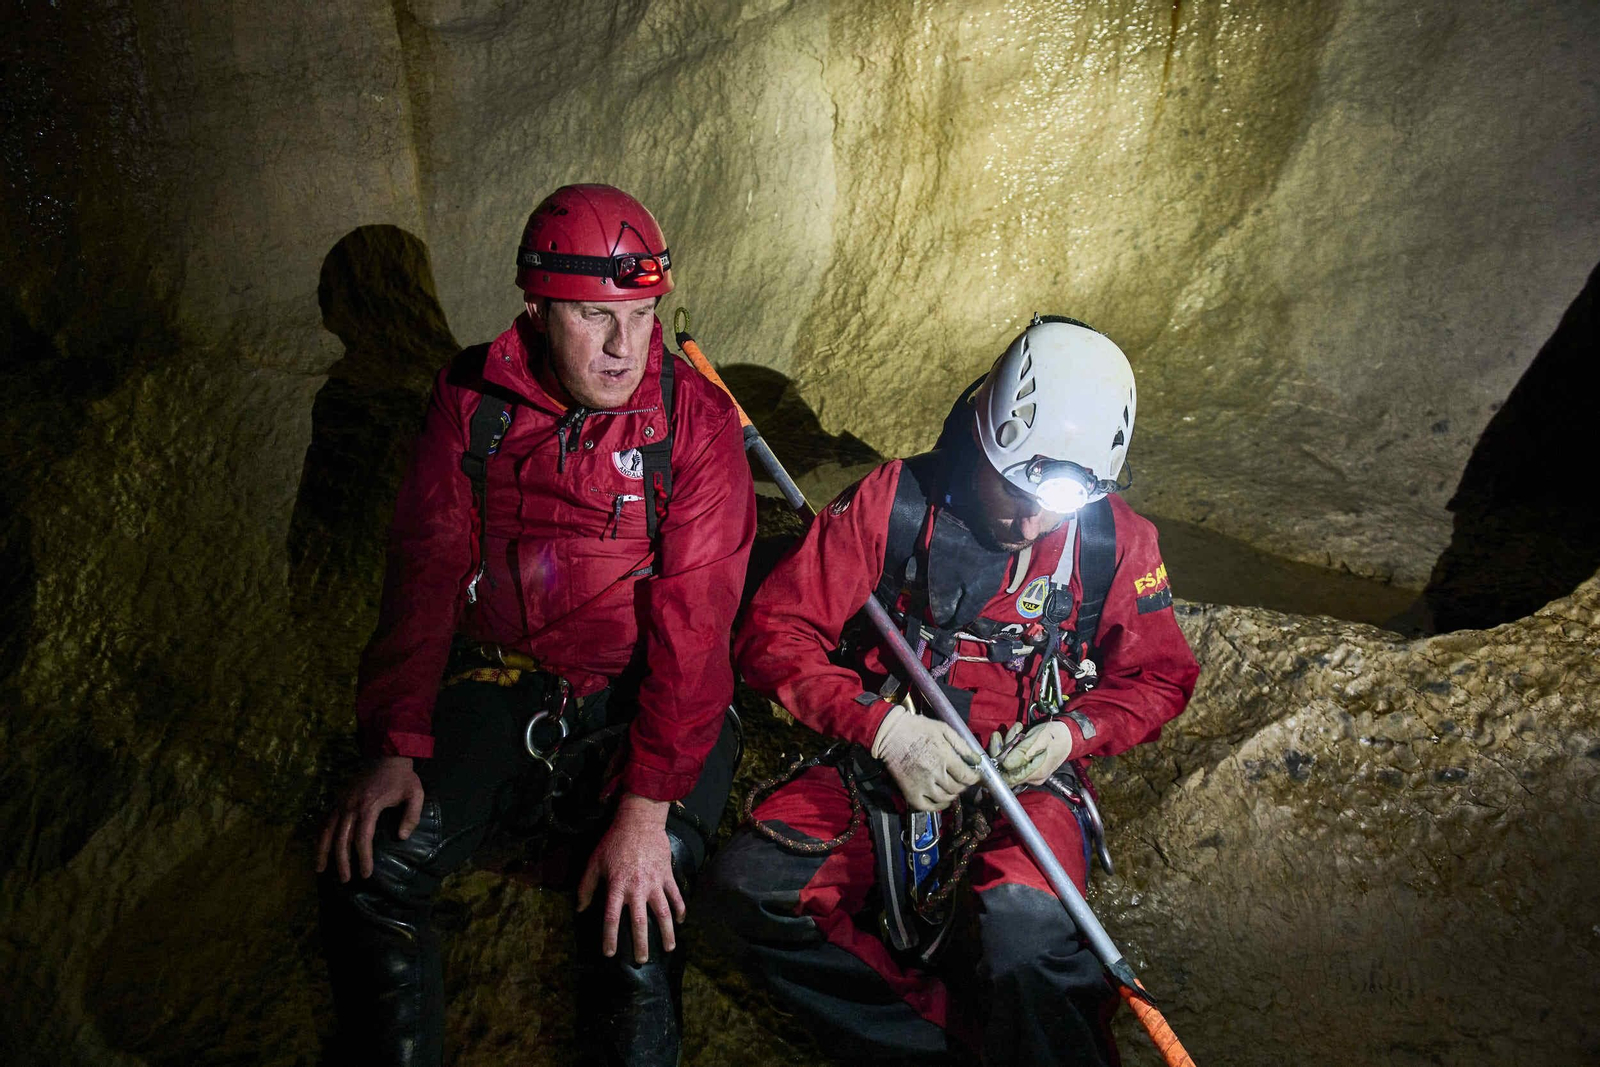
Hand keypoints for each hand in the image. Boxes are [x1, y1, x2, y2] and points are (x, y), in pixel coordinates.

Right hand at [315, 755, 424, 881]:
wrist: (387, 755)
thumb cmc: (402, 778)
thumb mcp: (415, 794)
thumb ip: (411, 816)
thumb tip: (401, 837)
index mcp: (369, 805)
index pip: (362, 838)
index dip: (364, 858)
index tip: (366, 873)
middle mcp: (351, 806)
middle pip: (342, 839)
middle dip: (343, 862)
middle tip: (346, 880)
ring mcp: (341, 802)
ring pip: (327, 831)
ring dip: (323, 852)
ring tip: (321, 870)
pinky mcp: (338, 800)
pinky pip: (324, 821)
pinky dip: (319, 837)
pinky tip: (318, 850)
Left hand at [577, 794, 684, 963]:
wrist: (639, 821)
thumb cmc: (614, 842)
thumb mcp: (594, 862)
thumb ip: (586, 887)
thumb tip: (580, 909)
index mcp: (617, 886)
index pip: (612, 918)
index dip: (610, 937)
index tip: (609, 953)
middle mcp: (636, 888)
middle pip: (639, 922)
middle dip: (641, 944)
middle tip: (642, 960)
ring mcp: (654, 882)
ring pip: (663, 913)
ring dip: (667, 932)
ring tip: (668, 948)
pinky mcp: (667, 875)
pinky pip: (676, 896)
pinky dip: (680, 909)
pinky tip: (681, 921)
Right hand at [871, 693, 980, 811]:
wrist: (890, 733)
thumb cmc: (918, 728)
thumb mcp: (943, 729)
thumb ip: (962, 745)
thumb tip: (977, 759)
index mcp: (944, 756)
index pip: (967, 776)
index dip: (975, 778)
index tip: (975, 776)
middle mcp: (935, 773)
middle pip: (957, 788)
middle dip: (963, 785)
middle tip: (962, 779)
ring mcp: (922, 785)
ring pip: (945, 798)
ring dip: (952, 795)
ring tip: (951, 787)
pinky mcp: (910, 792)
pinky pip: (928, 807)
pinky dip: (938, 806)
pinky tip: (941, 800)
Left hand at [987, 720, 1075, 788]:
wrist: (1068, 734)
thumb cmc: (1055, 736)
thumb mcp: (1038, 740)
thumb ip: (1022, 753)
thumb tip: (1005, 764)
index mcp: (1034, 773)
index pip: (1007, 778)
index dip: (997, 763)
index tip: (997, 744)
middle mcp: (1032, 777)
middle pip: (1006, 769)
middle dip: (1001, 749)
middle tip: (1001, 734)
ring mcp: (1031, 773)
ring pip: (1009, 762)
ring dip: (1008, 744)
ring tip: (1016, 730)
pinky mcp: (1030, 766)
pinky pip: (1016, 759)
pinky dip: (1014, 745)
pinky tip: (1019, 733)